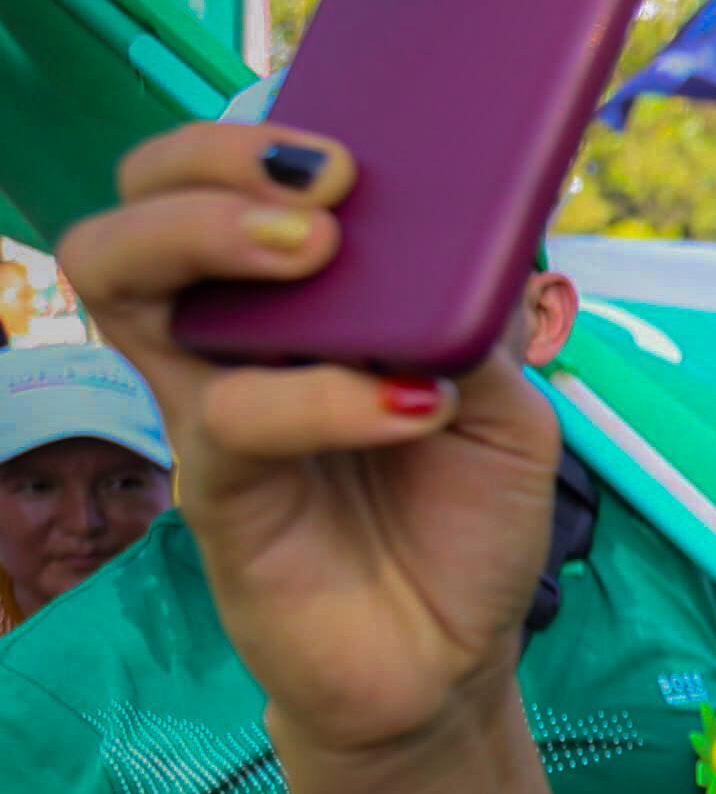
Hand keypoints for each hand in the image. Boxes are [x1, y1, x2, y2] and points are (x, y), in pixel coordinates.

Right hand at [60, 124, 559, 755]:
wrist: (450, 657)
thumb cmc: (463, 520)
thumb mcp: (511, 405)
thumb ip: (483, 322)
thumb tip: (476, 234)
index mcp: (295, 308)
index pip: (216, 184)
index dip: (255, 135)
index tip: (352, 138)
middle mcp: (229, 343)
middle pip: (134, 210)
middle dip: (205, 164)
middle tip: (322, 183)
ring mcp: (209, 411)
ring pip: (126, 286)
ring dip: (213, 235)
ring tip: (317, 247)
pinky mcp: (218, 490)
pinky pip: (239, 416)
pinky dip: (330, 396)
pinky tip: (417, 406)